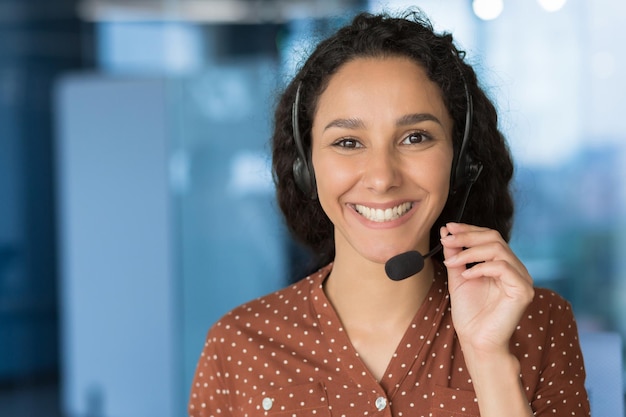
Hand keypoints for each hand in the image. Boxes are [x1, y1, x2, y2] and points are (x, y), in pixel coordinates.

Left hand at [440, 222, 533, 354]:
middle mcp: (515, 268)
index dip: (469, 229)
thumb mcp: (458, 277)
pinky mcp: (523, 291)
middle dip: (467, 236)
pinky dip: (481, 267)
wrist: (476, 340)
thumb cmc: (469, 313)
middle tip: (447, 240)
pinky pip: (503, 268)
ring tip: (452, 262)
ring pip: (498, 249)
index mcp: (502, 264)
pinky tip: (467, 276)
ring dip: (470, 251)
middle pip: (494, 237)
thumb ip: (456, 255)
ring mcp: (522, 279)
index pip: (489, 236)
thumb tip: (447, 231)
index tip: (448, 227)